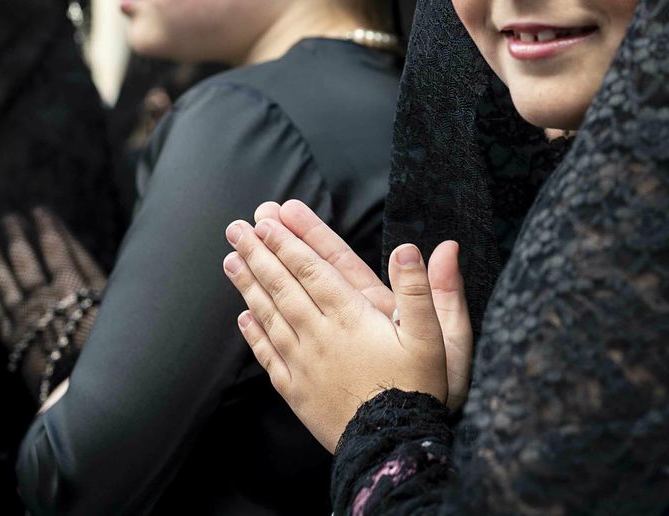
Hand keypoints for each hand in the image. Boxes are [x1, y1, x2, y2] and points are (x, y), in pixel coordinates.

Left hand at [0, 207, 106, 399]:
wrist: (86, 392)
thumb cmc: (112, 352)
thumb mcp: (117, 311)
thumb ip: (102, 285)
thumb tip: (90, 261)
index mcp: (77, 287)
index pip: (60, 250)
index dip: (50, 229)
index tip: (40, 211)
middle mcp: (49, 298)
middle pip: (29, 260)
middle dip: (18, 236)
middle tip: (8, 218)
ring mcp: (28, 318)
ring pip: (7, 283)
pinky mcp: (15, 341)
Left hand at [222, 202, 469, 452]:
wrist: (391, 447)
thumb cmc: (418, 390)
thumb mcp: (436, 338)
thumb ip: (424, 291)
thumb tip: (411, 248)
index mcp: (353, 317)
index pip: (313, 270)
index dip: (289, 242)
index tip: (267, 220)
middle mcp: (321, 335)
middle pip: (284, 286)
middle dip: (260, 253)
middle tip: (237, 228)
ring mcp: (304, 364)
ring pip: (270, 316)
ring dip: (250, 285)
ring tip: (232, 260)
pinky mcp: (297, 391)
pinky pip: (268, 355)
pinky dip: (254, 334)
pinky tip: (244, 318)